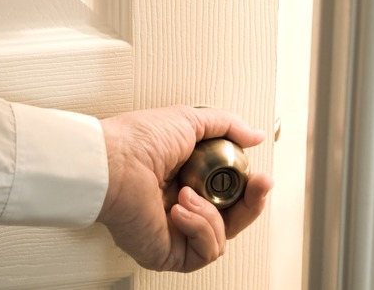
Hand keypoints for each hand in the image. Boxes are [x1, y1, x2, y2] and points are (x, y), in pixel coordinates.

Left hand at [96, 106, 272, 271]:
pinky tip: (180, 209)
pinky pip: (205, 252)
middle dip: (250, 204)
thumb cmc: (136, 141)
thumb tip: (256, 135)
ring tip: (186, 192)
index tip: (260, 177)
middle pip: (233, 220)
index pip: (229, 195)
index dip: (250, 189)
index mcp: (184, 180)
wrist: (112, 163)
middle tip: (257, 184)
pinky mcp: (167, 252)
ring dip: (212, 213)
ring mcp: (174, 232)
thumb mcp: (189, 121)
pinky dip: (200, 229)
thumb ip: (227, 126)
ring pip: (221, 238)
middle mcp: (180, 208)